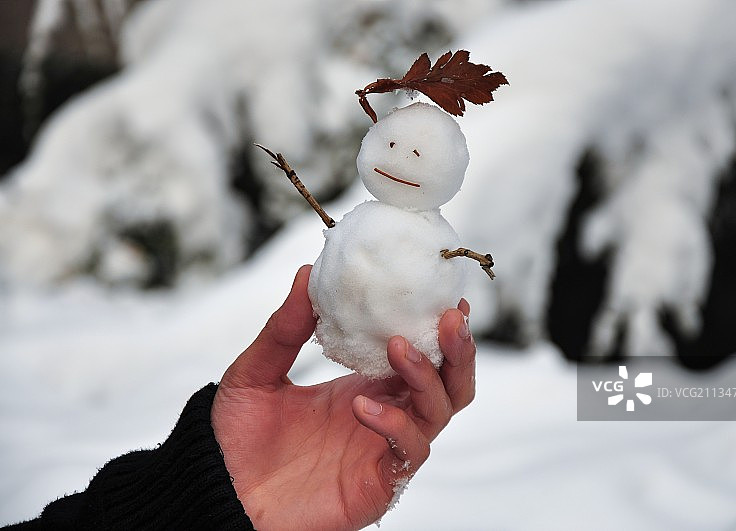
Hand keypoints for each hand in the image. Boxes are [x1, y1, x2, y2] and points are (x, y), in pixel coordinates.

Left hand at [211, 265, 475, 529]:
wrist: (219, 490)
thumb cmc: (238, 435)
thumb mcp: (258, 370)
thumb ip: (285, 327)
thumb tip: (307, 273)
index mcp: (366, 384)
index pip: (422, 355)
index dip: (440, 329)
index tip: (446, 297)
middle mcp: (386, 413)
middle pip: (449, 384)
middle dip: (458, 351)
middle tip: (449, 317)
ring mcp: (385, 449)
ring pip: (439, 413)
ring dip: (428, 377)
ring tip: (399, 349)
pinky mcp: (379, 483)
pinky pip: (409, 452)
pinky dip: (396, 425)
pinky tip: (363, 406)